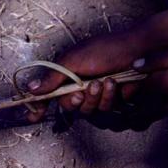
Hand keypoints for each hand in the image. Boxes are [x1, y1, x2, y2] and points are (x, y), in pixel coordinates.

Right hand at [26, 32, 144, 122]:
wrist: (136, 50)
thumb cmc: (103, 49)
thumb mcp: (73, 60)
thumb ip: (53, 77)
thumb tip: (30, 88)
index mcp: (67, 75)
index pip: (49, 95)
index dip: (39, 107)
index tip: (31, 117)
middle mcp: (80, 86)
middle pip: (69, 107)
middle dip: (75, 101)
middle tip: (82, 91)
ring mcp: (97, 94)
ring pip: (89, 111)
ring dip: (96, 98)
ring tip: (106, 81)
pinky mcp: (114, 101)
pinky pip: (107, 111)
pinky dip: (111, 98)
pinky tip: (116, 84)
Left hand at [131, 43, 167, 116]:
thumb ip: (159, 59)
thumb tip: (136, 65)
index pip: (136, 89)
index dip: (129, 83)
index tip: (127, 77)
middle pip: (142, 104)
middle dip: (136, 97)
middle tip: (136, 86)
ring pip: (156, 110)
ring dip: (151, 101)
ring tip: (159, 86)